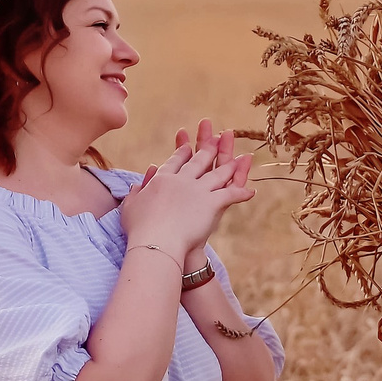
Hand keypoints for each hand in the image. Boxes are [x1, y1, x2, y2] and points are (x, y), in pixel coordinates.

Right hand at [123, 119, 253, 263]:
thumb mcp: (130, 207)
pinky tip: (251, 191)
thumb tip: (140, 180)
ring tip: (242, 158)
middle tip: (219, 137)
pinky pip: (231, 194)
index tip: (189, 145)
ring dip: (231, 165)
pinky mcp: (212, 202)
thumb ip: (136, 191)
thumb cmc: (140, 229)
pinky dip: (241, 193)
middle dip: (210, 147)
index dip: (183, 152)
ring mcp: (198, 190)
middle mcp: (182, 180)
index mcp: (162, 179)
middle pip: (199, 161)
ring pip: (218, 174)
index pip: (175, 162)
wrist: (156, 243)